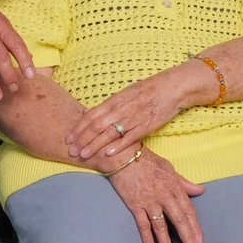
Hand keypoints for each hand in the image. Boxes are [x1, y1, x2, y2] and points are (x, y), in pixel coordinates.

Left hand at [65, 66, 197, 164]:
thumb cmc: (149, 89)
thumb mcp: (127, 93)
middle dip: (82, 139)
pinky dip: (118, 146)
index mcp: (116, 99)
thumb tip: (93, 113)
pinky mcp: (147, 126)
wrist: (173, 87)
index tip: (68, 137)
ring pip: (110, 133)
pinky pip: (130, 138)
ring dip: (95, 145)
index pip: (91, 114)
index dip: (78, 127)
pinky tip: (107, 154)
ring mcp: (134, 118)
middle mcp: (122, 108)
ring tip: (83, 155)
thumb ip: (111, 105)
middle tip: (71, 150)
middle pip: (97, 126)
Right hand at [109, 150, 204, 242]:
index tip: (200, 240)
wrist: (122, 156)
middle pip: (179, 220)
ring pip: (161, 226)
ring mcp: (149, 201)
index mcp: (174, 186)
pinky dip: (147, 238)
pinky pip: (143, 225)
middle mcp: (164, 195)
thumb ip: (184, 183)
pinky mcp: (135, 205)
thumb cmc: (146, 160)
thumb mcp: (168, 168)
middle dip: (188, 238)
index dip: (195, 227)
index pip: (188, 210)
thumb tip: (201, 191)